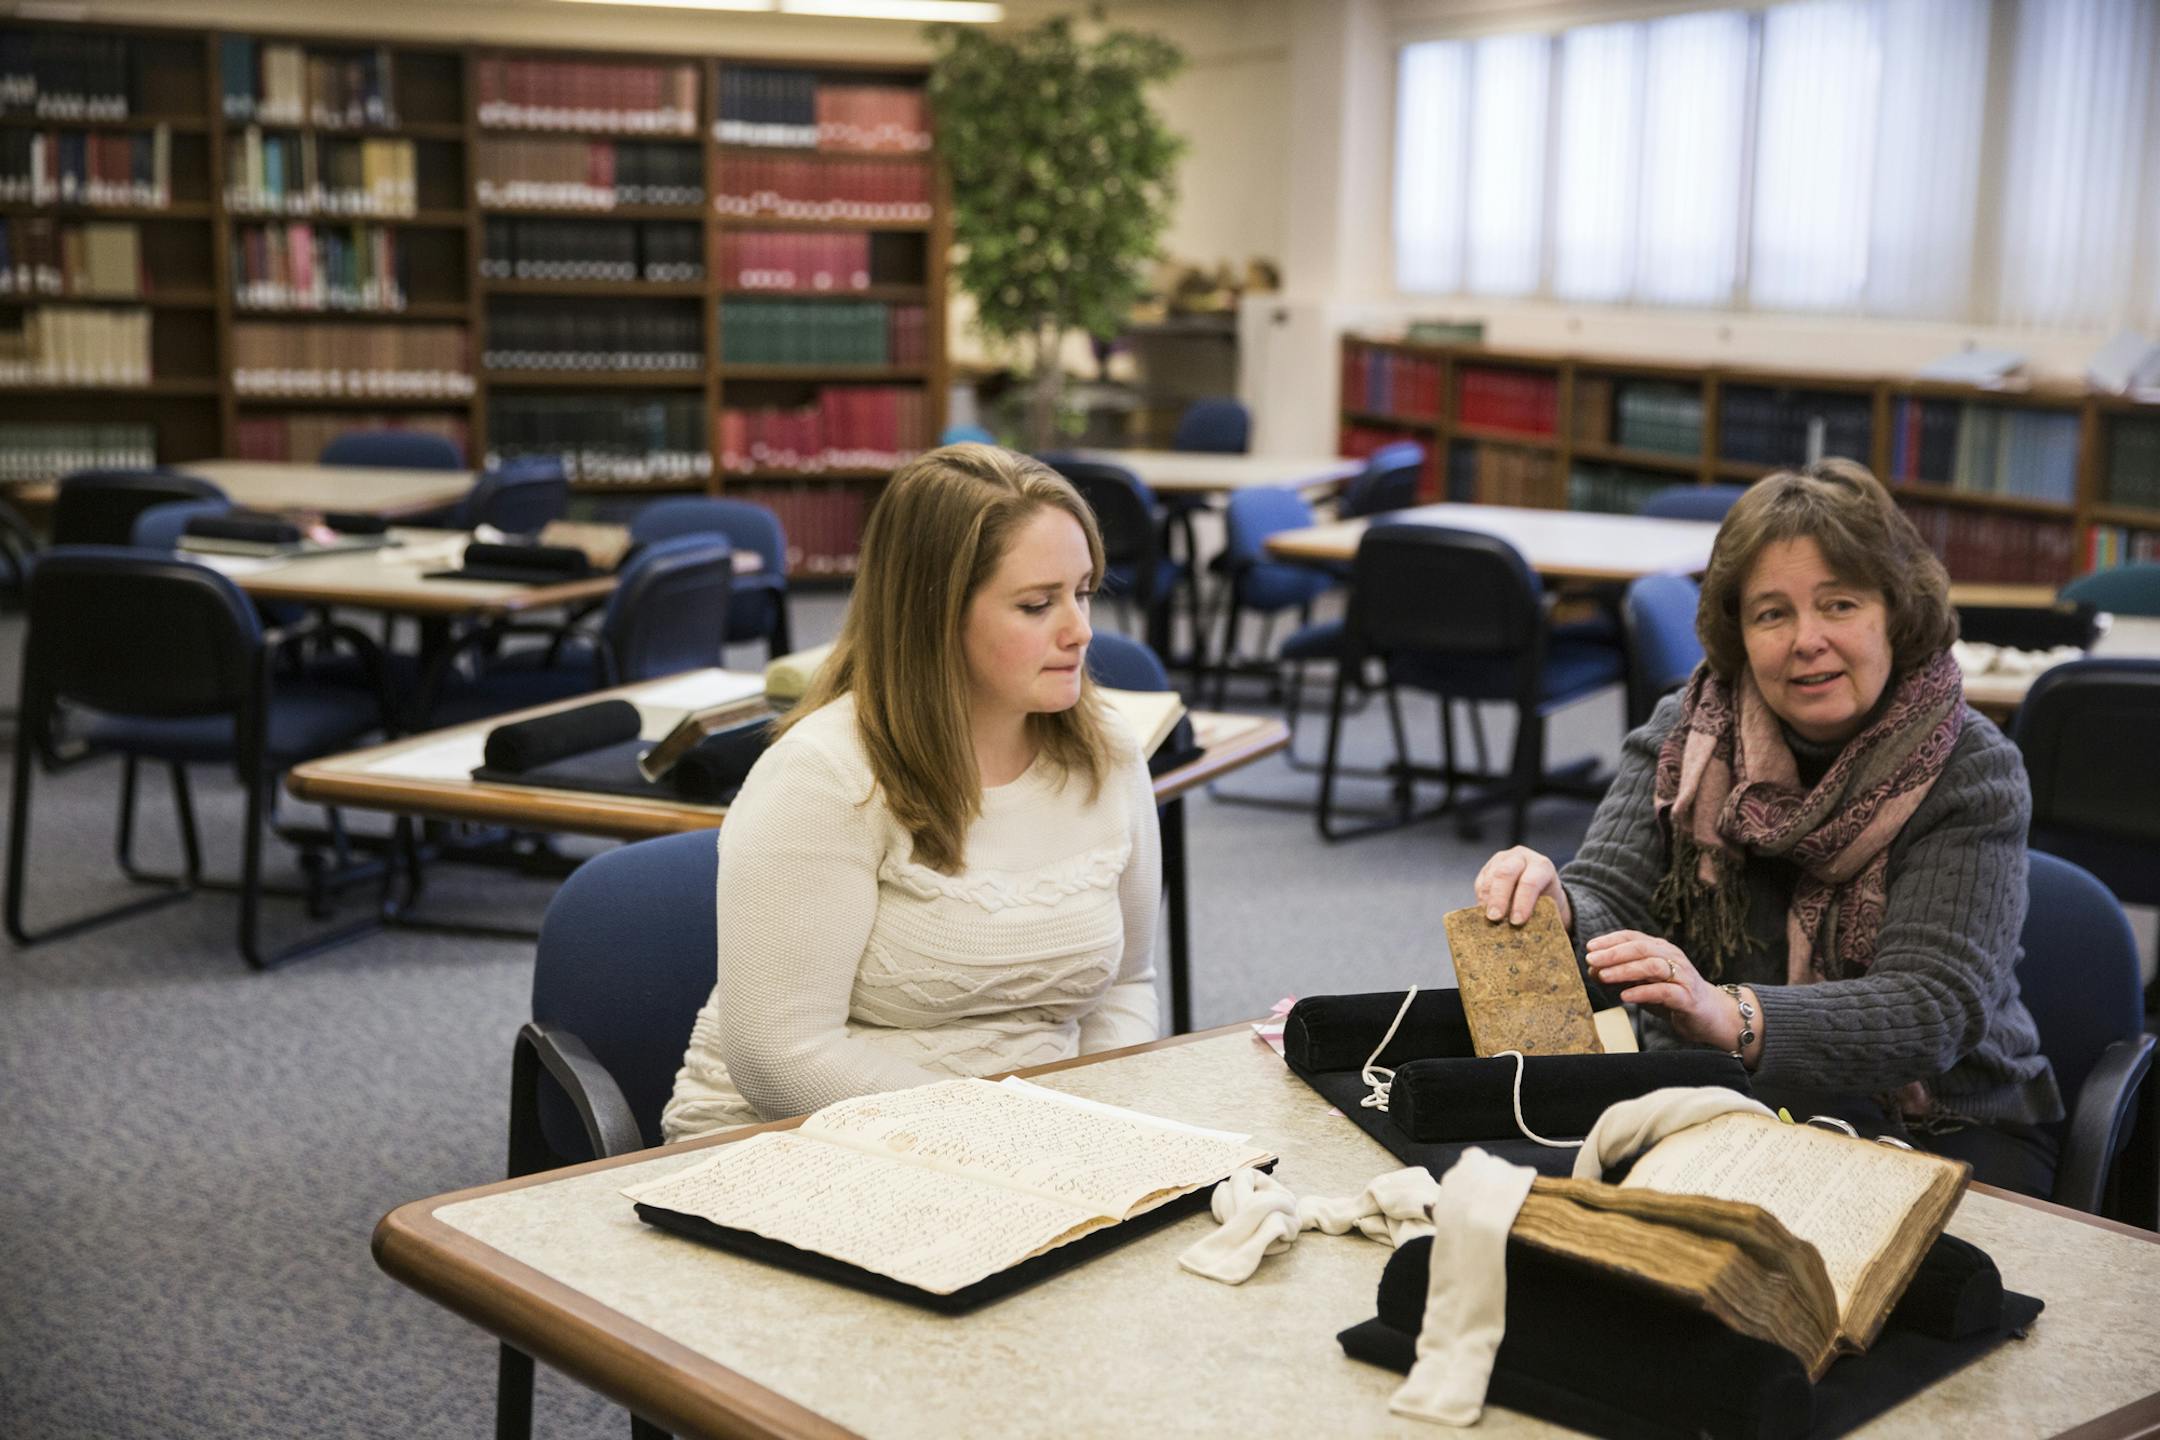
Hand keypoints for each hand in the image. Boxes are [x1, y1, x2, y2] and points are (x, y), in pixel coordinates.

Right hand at [1473, 846, 1571, 931]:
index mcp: (1541, 865)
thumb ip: (1537, 913)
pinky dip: (1481, 900)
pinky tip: (1486, 912)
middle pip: (1505, 873)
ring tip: (1489, 920)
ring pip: (1489, 878)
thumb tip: (1522, 931)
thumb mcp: (1550, 905)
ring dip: (1488, 901)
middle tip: (1495, 918)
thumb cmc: (1547, 900)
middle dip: (1498, 898)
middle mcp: (1520, 857)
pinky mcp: (1487, 868)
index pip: (1530, 881)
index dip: (1522, 902)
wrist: (1540, 888)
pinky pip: (1480, 883)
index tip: (1517, 921)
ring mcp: (1502, 860)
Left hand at [1583, 931, 1746, 1053]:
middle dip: (1613, 953)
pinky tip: (1625, 996)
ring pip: (1652, 966)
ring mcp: (1682, 976)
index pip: (1634, 937)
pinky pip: (1664, 991)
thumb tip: (1593, 969)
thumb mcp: (1645, 983)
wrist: (1711, 1016)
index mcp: (1661, 950)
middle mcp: (1673, 958)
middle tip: (1590, 960)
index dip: (1611, 940)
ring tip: (1603, 976)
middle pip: (1641, 948)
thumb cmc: (1672, 997)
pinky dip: (1642, 992)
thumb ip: (1624, 975)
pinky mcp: (1688, 997)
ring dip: (1625, 969)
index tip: (1589, 947)